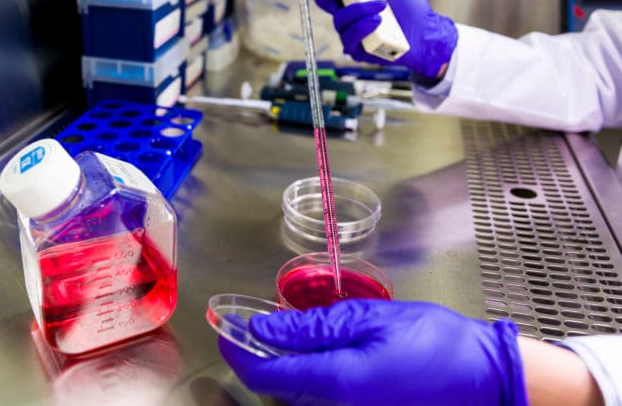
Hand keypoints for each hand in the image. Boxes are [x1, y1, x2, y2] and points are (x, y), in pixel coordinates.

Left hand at [218, 299, 526, 405]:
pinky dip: (312, 384)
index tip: (227, 330)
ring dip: (287, 373)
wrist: (490, 378)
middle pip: (278, 391)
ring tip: (296, 340)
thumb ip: (312, 327)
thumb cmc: (437, 342)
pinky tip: (326, 361)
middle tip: (262, 327)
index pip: (266, 375)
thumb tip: (263, 327)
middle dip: (263, 360)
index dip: (239, 351)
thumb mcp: (371, 319)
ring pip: (298, 401)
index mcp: (338, 383)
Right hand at [315, 0, 458, 81]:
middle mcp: (347, 11)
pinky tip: (377, 21)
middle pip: (323, 0)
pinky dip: (362, 27)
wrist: (426, 32)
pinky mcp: (357, 49)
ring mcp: (351, 30)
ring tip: (381, 5)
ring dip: (358, 9)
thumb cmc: (410, 5)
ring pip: (338, 19)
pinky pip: (349, 39)